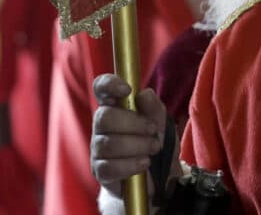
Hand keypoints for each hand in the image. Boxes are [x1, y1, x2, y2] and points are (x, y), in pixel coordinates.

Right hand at [91, 74, 166, 197]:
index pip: (101, 88)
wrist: (160, 176)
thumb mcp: (161, 122)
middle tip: (153, 131)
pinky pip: (109, 167)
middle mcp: (102, 126)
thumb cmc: (156, 142)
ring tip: (154, 148)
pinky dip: (131, 164)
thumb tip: (144, 93)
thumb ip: (154, 107)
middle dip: (134, 124)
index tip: (127, 90)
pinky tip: (145, 163)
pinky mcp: (100, 171)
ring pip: (108, 144)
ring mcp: (98, 149)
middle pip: (104, 117)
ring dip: (137, 145)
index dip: (109, 84)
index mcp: (116, 106)